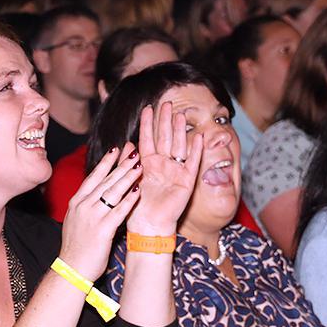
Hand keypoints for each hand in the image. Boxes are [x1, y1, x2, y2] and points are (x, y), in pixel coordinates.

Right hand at [59, 147, 142, 279]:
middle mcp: (83, 206)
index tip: (116, 149)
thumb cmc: (76, 246)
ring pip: (112, 192)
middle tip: (134, 153)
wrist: (72, 268)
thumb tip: (96, 191)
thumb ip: (85, 204)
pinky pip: (118, 212)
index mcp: (76, 202)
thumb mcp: (75, 219)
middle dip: (121, 165)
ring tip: (139, 167)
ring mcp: (92, 217)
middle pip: (105, 181)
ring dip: (127, 178)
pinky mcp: (102, 230)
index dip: (106, 162)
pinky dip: (128, 201)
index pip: (93, 176)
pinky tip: (138, 192)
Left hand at [126, 106, 201, 235]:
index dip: (148, 123)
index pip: (148, 138)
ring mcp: (175, 171)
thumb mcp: (129, 179)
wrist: (148, 224)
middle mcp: (163, 164)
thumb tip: (127, 143)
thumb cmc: (136, 205)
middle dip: (165, 120)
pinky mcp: (187, 181)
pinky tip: (199, 137)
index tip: (149, 107)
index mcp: (147, 163)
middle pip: (165, 138)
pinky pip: (193, 163)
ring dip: (180, 130)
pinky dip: (196, 150)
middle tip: (167, 103)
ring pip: (179, 146)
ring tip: (180, 114)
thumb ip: (129, 161)